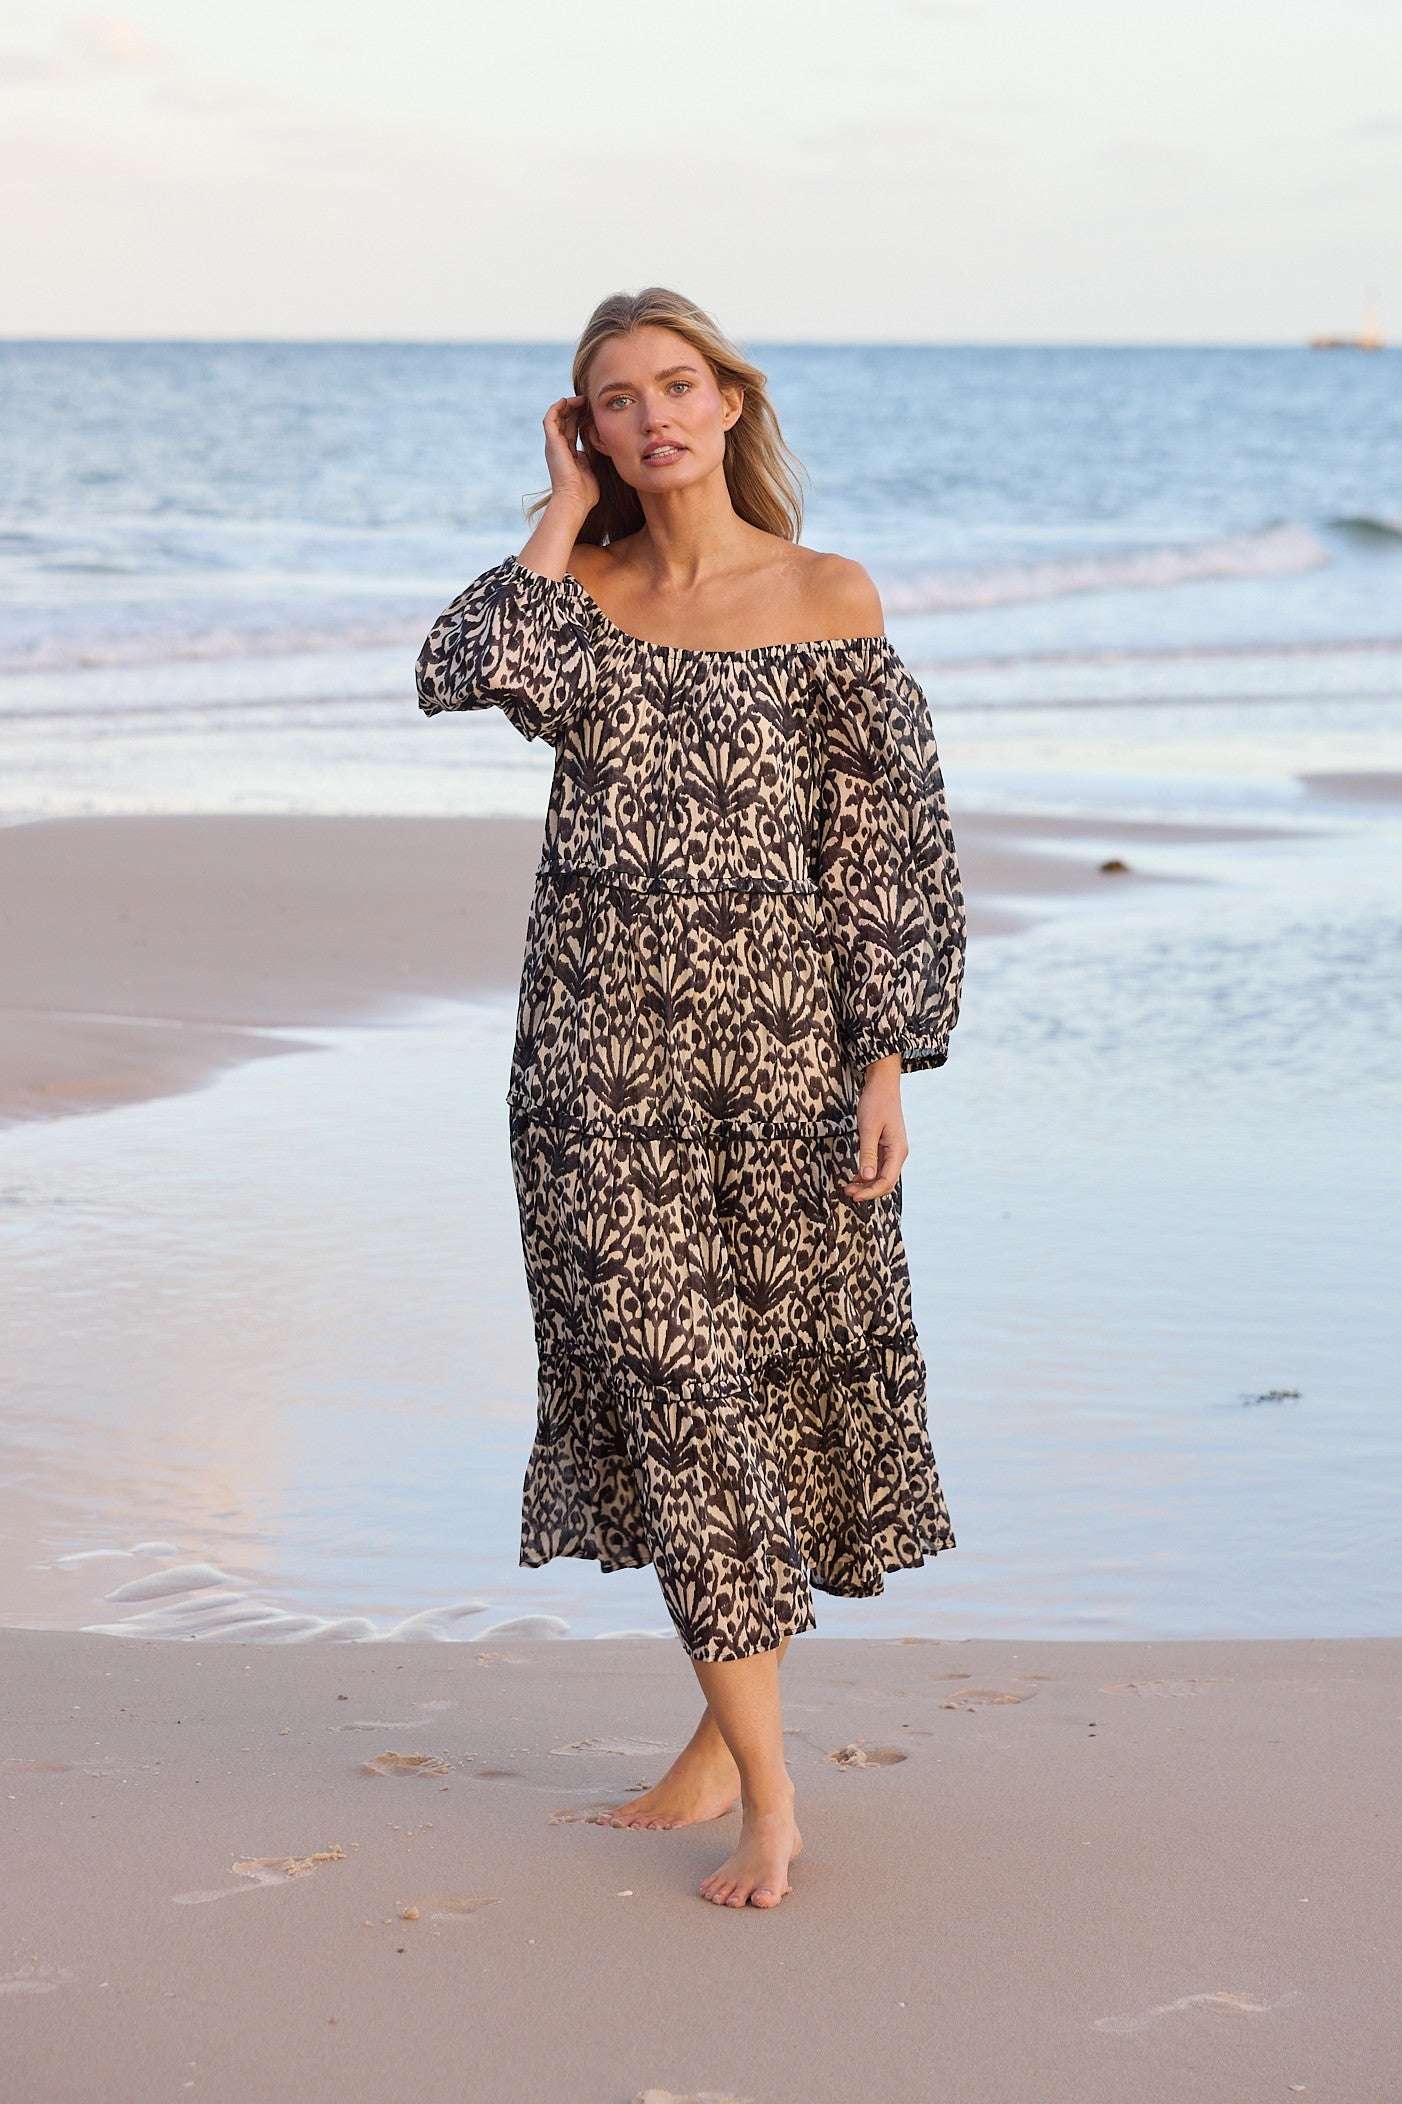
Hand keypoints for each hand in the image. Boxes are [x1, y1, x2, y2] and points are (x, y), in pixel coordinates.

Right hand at [542, 396, 599, 518]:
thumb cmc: (585, 493)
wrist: (575, 500)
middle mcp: (557, 447)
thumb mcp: (591, 470)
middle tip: (588, 400)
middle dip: (575, 408)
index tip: (593, 410)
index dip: (580, 417)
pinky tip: (568, 401)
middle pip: (564, 420)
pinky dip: (557, 408)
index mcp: (567, 453)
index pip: (572, 429)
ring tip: (581, 399)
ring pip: (557, 417)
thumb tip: (597, 448)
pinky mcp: (551, 443)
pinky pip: (550, 419)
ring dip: (568, 405)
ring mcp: (553, 445)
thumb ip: (590, 458)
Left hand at [842, 1055, 907, 1202]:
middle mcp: (898, 1153)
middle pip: (886, 1182)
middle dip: (868, 1191)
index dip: (870, 1192)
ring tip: (849, 1187)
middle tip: (848, 1193)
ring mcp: (893, 1150)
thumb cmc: (876, 1103)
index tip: (854, 1196)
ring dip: (867, 1184)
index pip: (886, 1180)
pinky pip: (879, 1166)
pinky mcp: (886, 1146)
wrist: (883, 1084)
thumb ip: (867, 1154)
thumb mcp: (868, 1128)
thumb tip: (867, 1178)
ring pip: (882, 1176)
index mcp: (897, 1150)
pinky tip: (855, 1178)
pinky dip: (867, 1174)